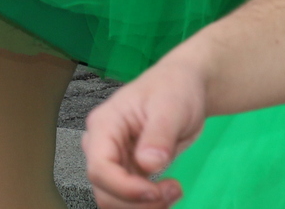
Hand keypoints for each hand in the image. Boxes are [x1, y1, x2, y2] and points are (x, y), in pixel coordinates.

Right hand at [81, 55, 205, 207]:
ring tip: (173, 191)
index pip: (100, 167)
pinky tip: (168, 192)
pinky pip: (129, 199)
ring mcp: (114, 159)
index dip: (125, 188)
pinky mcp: (128, 170)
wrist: (185, 87)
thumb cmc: (174, 88)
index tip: (155, 192)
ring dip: (142, 207)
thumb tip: (148, 164)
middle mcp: (102, 144)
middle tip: (172, 191)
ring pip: (114, 200)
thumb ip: (158, 135)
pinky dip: (147, 205)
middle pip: (104, 190)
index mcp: (105, 124)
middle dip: (136, 202)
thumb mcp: (170, 106)